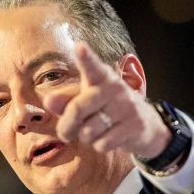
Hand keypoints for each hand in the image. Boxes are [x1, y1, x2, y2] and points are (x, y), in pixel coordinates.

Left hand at [44, 42, 169, 158]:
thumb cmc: (107, 110)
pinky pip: (103, 143)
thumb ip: (65, 101)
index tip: (80, 47)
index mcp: (101, 78)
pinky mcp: (135, 126)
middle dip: (66, 126)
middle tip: (65, 133)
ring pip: (89, 131)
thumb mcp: (86, 102)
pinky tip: (109, 139)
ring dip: (85, 138)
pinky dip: (100, 146)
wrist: (146, 126)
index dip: (86, 58)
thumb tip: (48, 101)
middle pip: (77, 109)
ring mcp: (127, 107)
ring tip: (95, 132)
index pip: (92, 67)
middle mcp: (115, 89)